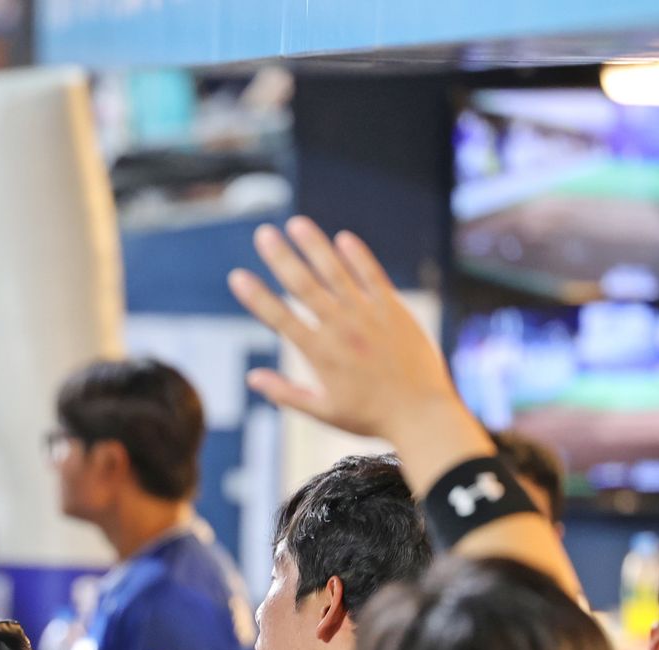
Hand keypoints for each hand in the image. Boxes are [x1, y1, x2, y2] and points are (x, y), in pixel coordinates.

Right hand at [228, 217, 463, 443]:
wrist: (421, 412)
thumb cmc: (369, 416)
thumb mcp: (322, 411)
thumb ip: (285, 392)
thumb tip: (252, 377)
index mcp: (319, 354)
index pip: (279, 318)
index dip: (256, 296)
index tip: (238, 276)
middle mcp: (341, 329)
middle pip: (304, 286)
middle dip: (281, 258)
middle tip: (263, 233)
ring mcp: (368, 316)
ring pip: (336, 273)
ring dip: (315, 246)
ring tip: (297, 224)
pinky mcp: (394, 310)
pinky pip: (372, 276)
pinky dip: (358, 257)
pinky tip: (342, 238)